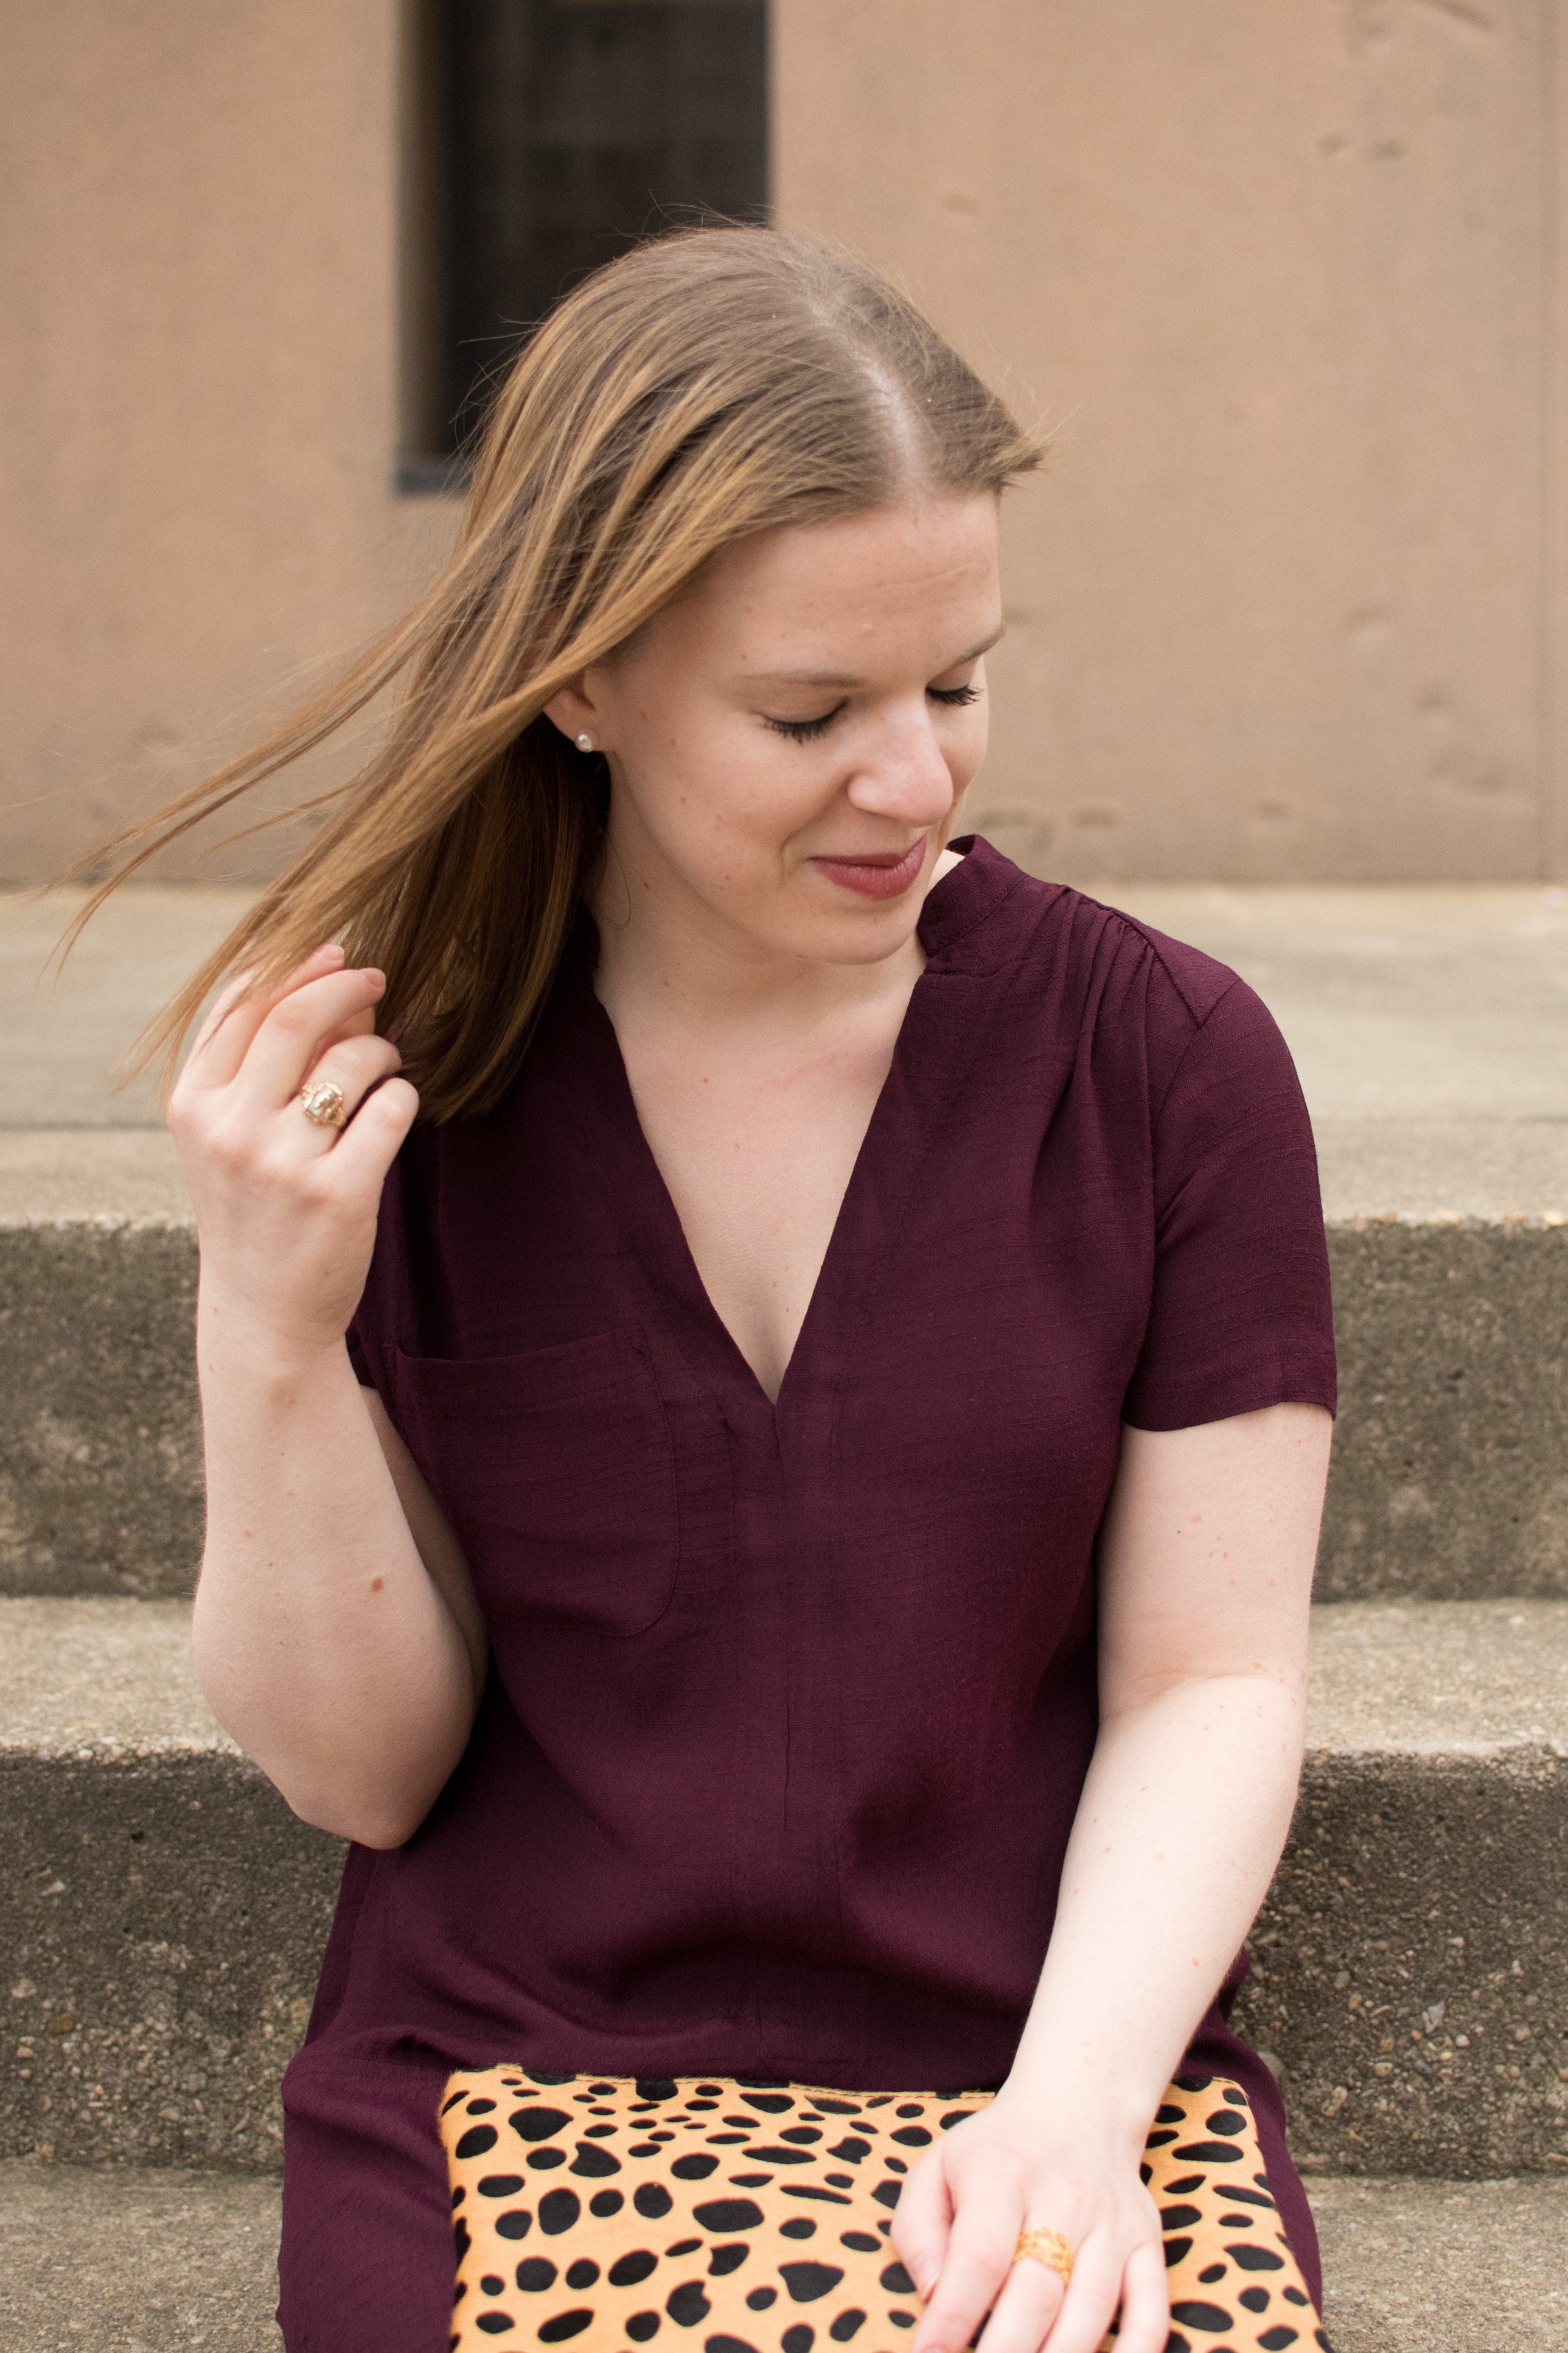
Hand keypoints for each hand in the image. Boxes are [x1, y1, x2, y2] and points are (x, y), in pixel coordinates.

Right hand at [168, 943, 418, 1361]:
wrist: (263, 1311)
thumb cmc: (253, 1208)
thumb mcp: (226, 1133)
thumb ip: (256, 1060)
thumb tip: (328, 976)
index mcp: (192, 1104)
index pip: (244, 1001)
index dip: (298, 965)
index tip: (338, 953)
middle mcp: (229, 1128)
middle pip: (297, 1014)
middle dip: (348, 984)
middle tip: (378, 980)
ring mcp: (282, 1162)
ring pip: (353, 1059)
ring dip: (382, 1050)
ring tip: (382, 1069)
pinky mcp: (338, 1193)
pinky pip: (392, 1107)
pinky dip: (402, 1096)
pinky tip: (393, 1111)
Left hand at [892, 2087, 1166, 2352]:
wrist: (1079, 2105)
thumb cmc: (994, 2154)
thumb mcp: (937, 2168)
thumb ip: (917, 2231)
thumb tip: (930, 2293)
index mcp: (1002, 2174)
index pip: (979, 2255)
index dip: (953, 2314)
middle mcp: (1063, 2196)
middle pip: (1036, 2292)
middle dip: (1005, 2351)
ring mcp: (1111, 2222)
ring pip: (1091, 2309)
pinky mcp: (1146, 2242)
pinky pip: (1152, 2309)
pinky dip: (1136, 2351)